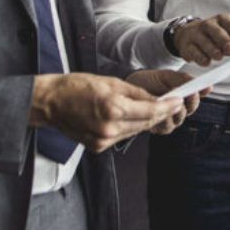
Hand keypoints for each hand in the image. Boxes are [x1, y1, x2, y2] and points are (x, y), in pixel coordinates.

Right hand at [31, 72, 184, 152]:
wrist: (51, 102)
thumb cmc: (77, 86)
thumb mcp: (111, 82)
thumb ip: (136, 93)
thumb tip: (157, 98)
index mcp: (113, 108)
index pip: (150, 111)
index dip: (168, 107)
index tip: (179, 101)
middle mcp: (109, 128)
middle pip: (146, 123)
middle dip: (161, 113)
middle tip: (172, 104)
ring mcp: (103, 140)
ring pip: (135, 131)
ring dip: (146, 121)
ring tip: (155, 109)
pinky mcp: (98, 147)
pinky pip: (122, 136)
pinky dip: (130, 127)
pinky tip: (131, 117)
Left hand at [126, 69, 208, 134]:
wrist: (130, 84)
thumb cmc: (149, 80)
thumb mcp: (168, 77)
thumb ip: (185, 81)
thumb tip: (207, 86)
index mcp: (183, 99)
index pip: (194, 102)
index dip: (195, 97)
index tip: (196, 90)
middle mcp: (177, 112)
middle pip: (187, 113)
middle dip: (183, 104)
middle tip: (178, 95)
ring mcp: (167, 121)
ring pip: (175, 122)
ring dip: (170, 112)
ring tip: (163, 103)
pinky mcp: (156, 127)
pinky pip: (162, 127)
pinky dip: (160, 119)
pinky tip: (154, 110)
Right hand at [173, 13, 229, 69]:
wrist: (190, 36)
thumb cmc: (219, 39)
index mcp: (223, 21)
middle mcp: (209, 25)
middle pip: (217, 31)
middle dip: (224, 40)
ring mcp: (197, 34)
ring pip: (204, 41)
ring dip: (212, 50)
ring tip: (218, 57)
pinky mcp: (187, 45)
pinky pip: (194, 51)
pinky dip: (200, 57)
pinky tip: (206, 62)